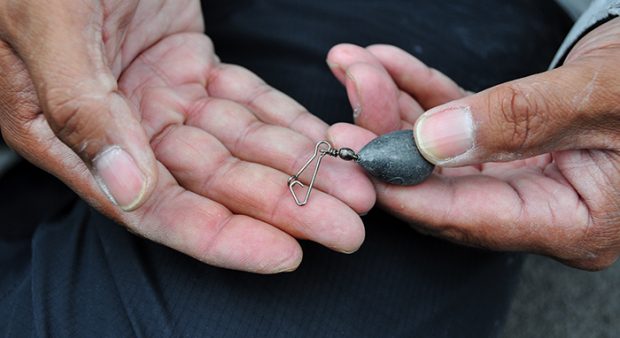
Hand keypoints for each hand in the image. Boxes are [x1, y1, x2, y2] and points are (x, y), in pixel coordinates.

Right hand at [0, 0, 373, 272]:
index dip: (224, 236)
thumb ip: (83, 110)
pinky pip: (246, 102)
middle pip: (213, 182)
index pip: (155, 206)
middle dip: (285, 206)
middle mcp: (121, 127)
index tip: (287, 253)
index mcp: (69, 134)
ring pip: (240, 144)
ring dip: (299, 166)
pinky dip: (286, 122)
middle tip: (347, 225)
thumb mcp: (51, 28)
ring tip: (354, 185)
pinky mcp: (190, 66)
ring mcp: (160, 96)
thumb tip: (129, 190)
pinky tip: (325, 142)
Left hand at [326, 17, 619, 269]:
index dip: (407, 189)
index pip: (469, 217)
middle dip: (389, 137)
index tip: (355, 154)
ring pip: (440, 149)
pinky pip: (455, 120)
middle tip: (346, 99)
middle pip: (443, 184)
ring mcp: (522, 176)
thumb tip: (431, 141)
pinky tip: (386, 64)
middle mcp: (539, 207)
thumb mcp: (601, 96)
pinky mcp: (511, 143)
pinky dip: (422, 91)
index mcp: (571, 221)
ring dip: (394, 106)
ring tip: (354, 66)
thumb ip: (518, 121)